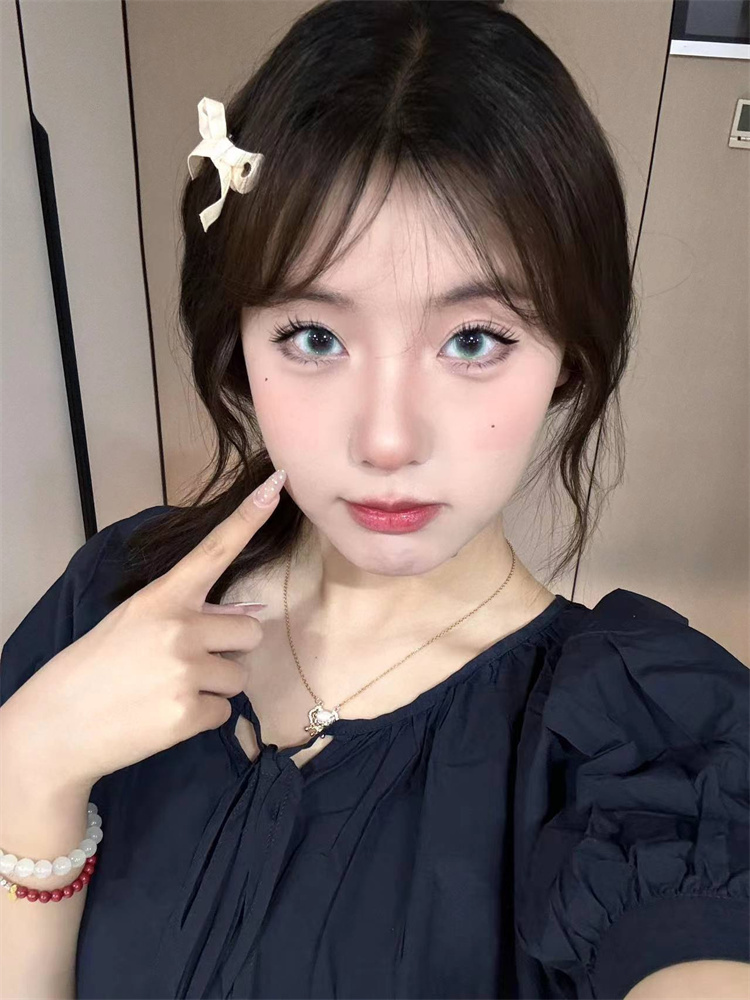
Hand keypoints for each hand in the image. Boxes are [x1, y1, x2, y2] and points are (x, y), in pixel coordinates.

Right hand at [2, 471, 286, 788]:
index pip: (215, 550)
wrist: (57, 726)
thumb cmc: (97, 667)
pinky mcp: (188, 713)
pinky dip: (202, 717)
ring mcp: (184, 671)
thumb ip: (188, 613)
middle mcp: (179, 628)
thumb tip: (246, 613)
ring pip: (239, 676)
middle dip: (229, 649)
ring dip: (214, 685)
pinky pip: (225, 712)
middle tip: (188, 662)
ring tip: (169, 690)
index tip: (277, 485)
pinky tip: (165, 715)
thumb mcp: (135, 622)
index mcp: (162, 597)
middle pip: (251, 631)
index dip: (249, 517)